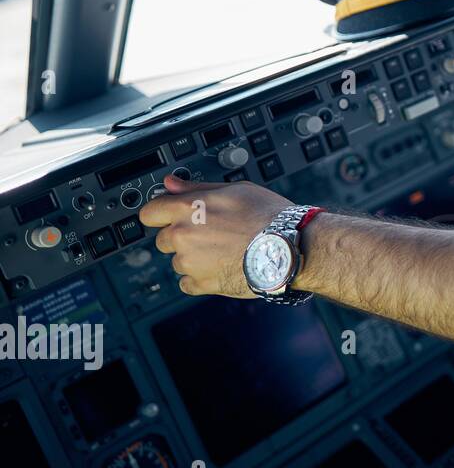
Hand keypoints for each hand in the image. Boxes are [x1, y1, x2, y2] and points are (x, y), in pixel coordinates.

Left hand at [139, 175, 291, 299]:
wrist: (289, 247)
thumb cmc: (268, 216)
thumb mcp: (236, 190)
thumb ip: (197, 188)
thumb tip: (171, 184)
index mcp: (187, 209)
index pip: (149, 212)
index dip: (160, 214)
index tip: (169, 217)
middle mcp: (182, 235)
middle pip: (163, 240)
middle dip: (181, 237)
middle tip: (210, 234)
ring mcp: (191, 262)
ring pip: (178, 262)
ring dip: (193, 258)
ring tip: (223, 252)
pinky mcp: (202, 284)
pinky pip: (188, 283)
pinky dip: (201, 278)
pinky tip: (221, 267)